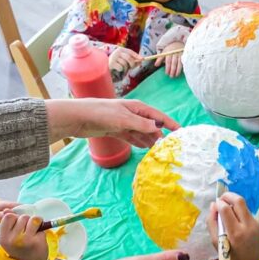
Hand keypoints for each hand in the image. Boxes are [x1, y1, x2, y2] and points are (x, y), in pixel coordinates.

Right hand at [0, 212, 48, 259]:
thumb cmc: (19, 250)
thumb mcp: (9, 239)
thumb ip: (8, 224)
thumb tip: (6, 210)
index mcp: (3, 237)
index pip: (8, 216)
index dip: (15, 218)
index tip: (18, 225)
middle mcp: (13, 239)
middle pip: (23, 217)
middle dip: (27, 221)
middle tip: (27, 232)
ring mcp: (26, 240)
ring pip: (34, 219)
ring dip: (36, 223)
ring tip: (34, 232)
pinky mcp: (37, 241)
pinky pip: (41, 226)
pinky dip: (41, 230)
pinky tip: (38, 238)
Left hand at [45, 99, 179, 147]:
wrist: (77, 118)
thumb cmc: (100, 114)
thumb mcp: (123, 119)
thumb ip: (141, 124)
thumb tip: (159, 127)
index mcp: (137, 108)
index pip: (158, 116)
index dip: (170, 124)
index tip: (181, 132)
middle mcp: (133, 114)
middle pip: (151, 125)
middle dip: (160, 135)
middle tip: (169, 148)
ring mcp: (124, 123)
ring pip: (142, 133)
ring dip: (149, 140)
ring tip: (159, 151)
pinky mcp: (116, 130)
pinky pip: (132, 137)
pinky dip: (138, 142)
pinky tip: (144, 149)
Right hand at [109, 47, 141, 72]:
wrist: (106, 68)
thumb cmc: (118, 64)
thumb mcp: (126, 61)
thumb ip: (133, 60)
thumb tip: (141, 60)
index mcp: (120, 50)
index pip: (130, 52)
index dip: (136, 55)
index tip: (142, 59)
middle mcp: (117, 52)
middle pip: (129, 58)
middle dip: (132, 64)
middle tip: (131, 67)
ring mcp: (113, 57)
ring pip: (125, 64)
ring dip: (125, 68)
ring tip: (122, 69)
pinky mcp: (111, 63)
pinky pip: (121, 67)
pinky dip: (121, 70)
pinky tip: (117, 69)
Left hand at [155, 42, 183, 77]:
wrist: (177, 43)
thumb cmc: (169, 50)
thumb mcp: (164, 53)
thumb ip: (160, 59)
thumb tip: (156, 65)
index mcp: (169, 53)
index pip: (168, 61)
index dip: (167, 68)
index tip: (167, 73)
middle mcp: (175, 53)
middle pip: (174, 63)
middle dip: (172, 70)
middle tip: (171, 76)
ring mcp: (180, 54)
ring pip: (179, 63)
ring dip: (178, 70)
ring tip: (176, 75)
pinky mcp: (184, 56)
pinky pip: (184, 62)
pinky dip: (183, 67)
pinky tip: (182, 71)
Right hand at [206, 192, 258, 259]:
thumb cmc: (230, 259)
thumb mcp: (216, 243)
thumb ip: (212, 223)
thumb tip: (213, 205)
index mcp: (236, 233)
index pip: (226, 209)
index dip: (219, 203)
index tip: (215, 205)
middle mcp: (248, 226)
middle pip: (239, 200)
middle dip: (228, 196)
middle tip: (221, 200)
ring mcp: (255, 224)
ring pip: (244, 205)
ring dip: (234, 203)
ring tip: (226, 210)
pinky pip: (247, 212)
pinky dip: (239, 211)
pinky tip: (234, 219)